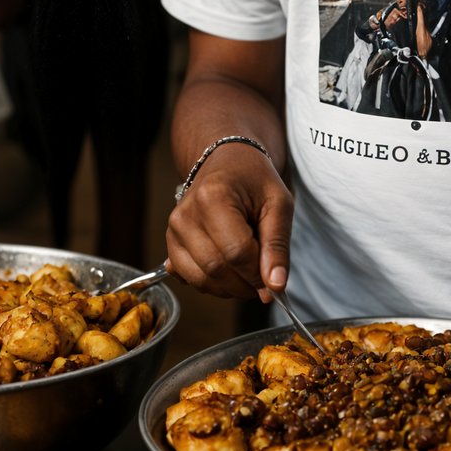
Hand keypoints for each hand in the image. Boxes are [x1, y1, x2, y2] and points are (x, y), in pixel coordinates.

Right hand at [166, 145, 293, 301]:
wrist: (227, 163)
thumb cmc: (254, 180)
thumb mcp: (279, 204)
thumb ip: (277, 246)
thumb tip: (275, 287)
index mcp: (214, 197)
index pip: (236, 252)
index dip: (258, 275)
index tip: (274, 282)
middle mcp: (186, 215)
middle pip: (216, 268)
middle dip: (245, 285)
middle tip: (264, 281)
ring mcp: (174, 230)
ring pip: (202, 279)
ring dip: (230, 288)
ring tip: (249, 272)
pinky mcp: (171, 243)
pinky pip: (190, 278)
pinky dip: (214, 284)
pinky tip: (230, 269)